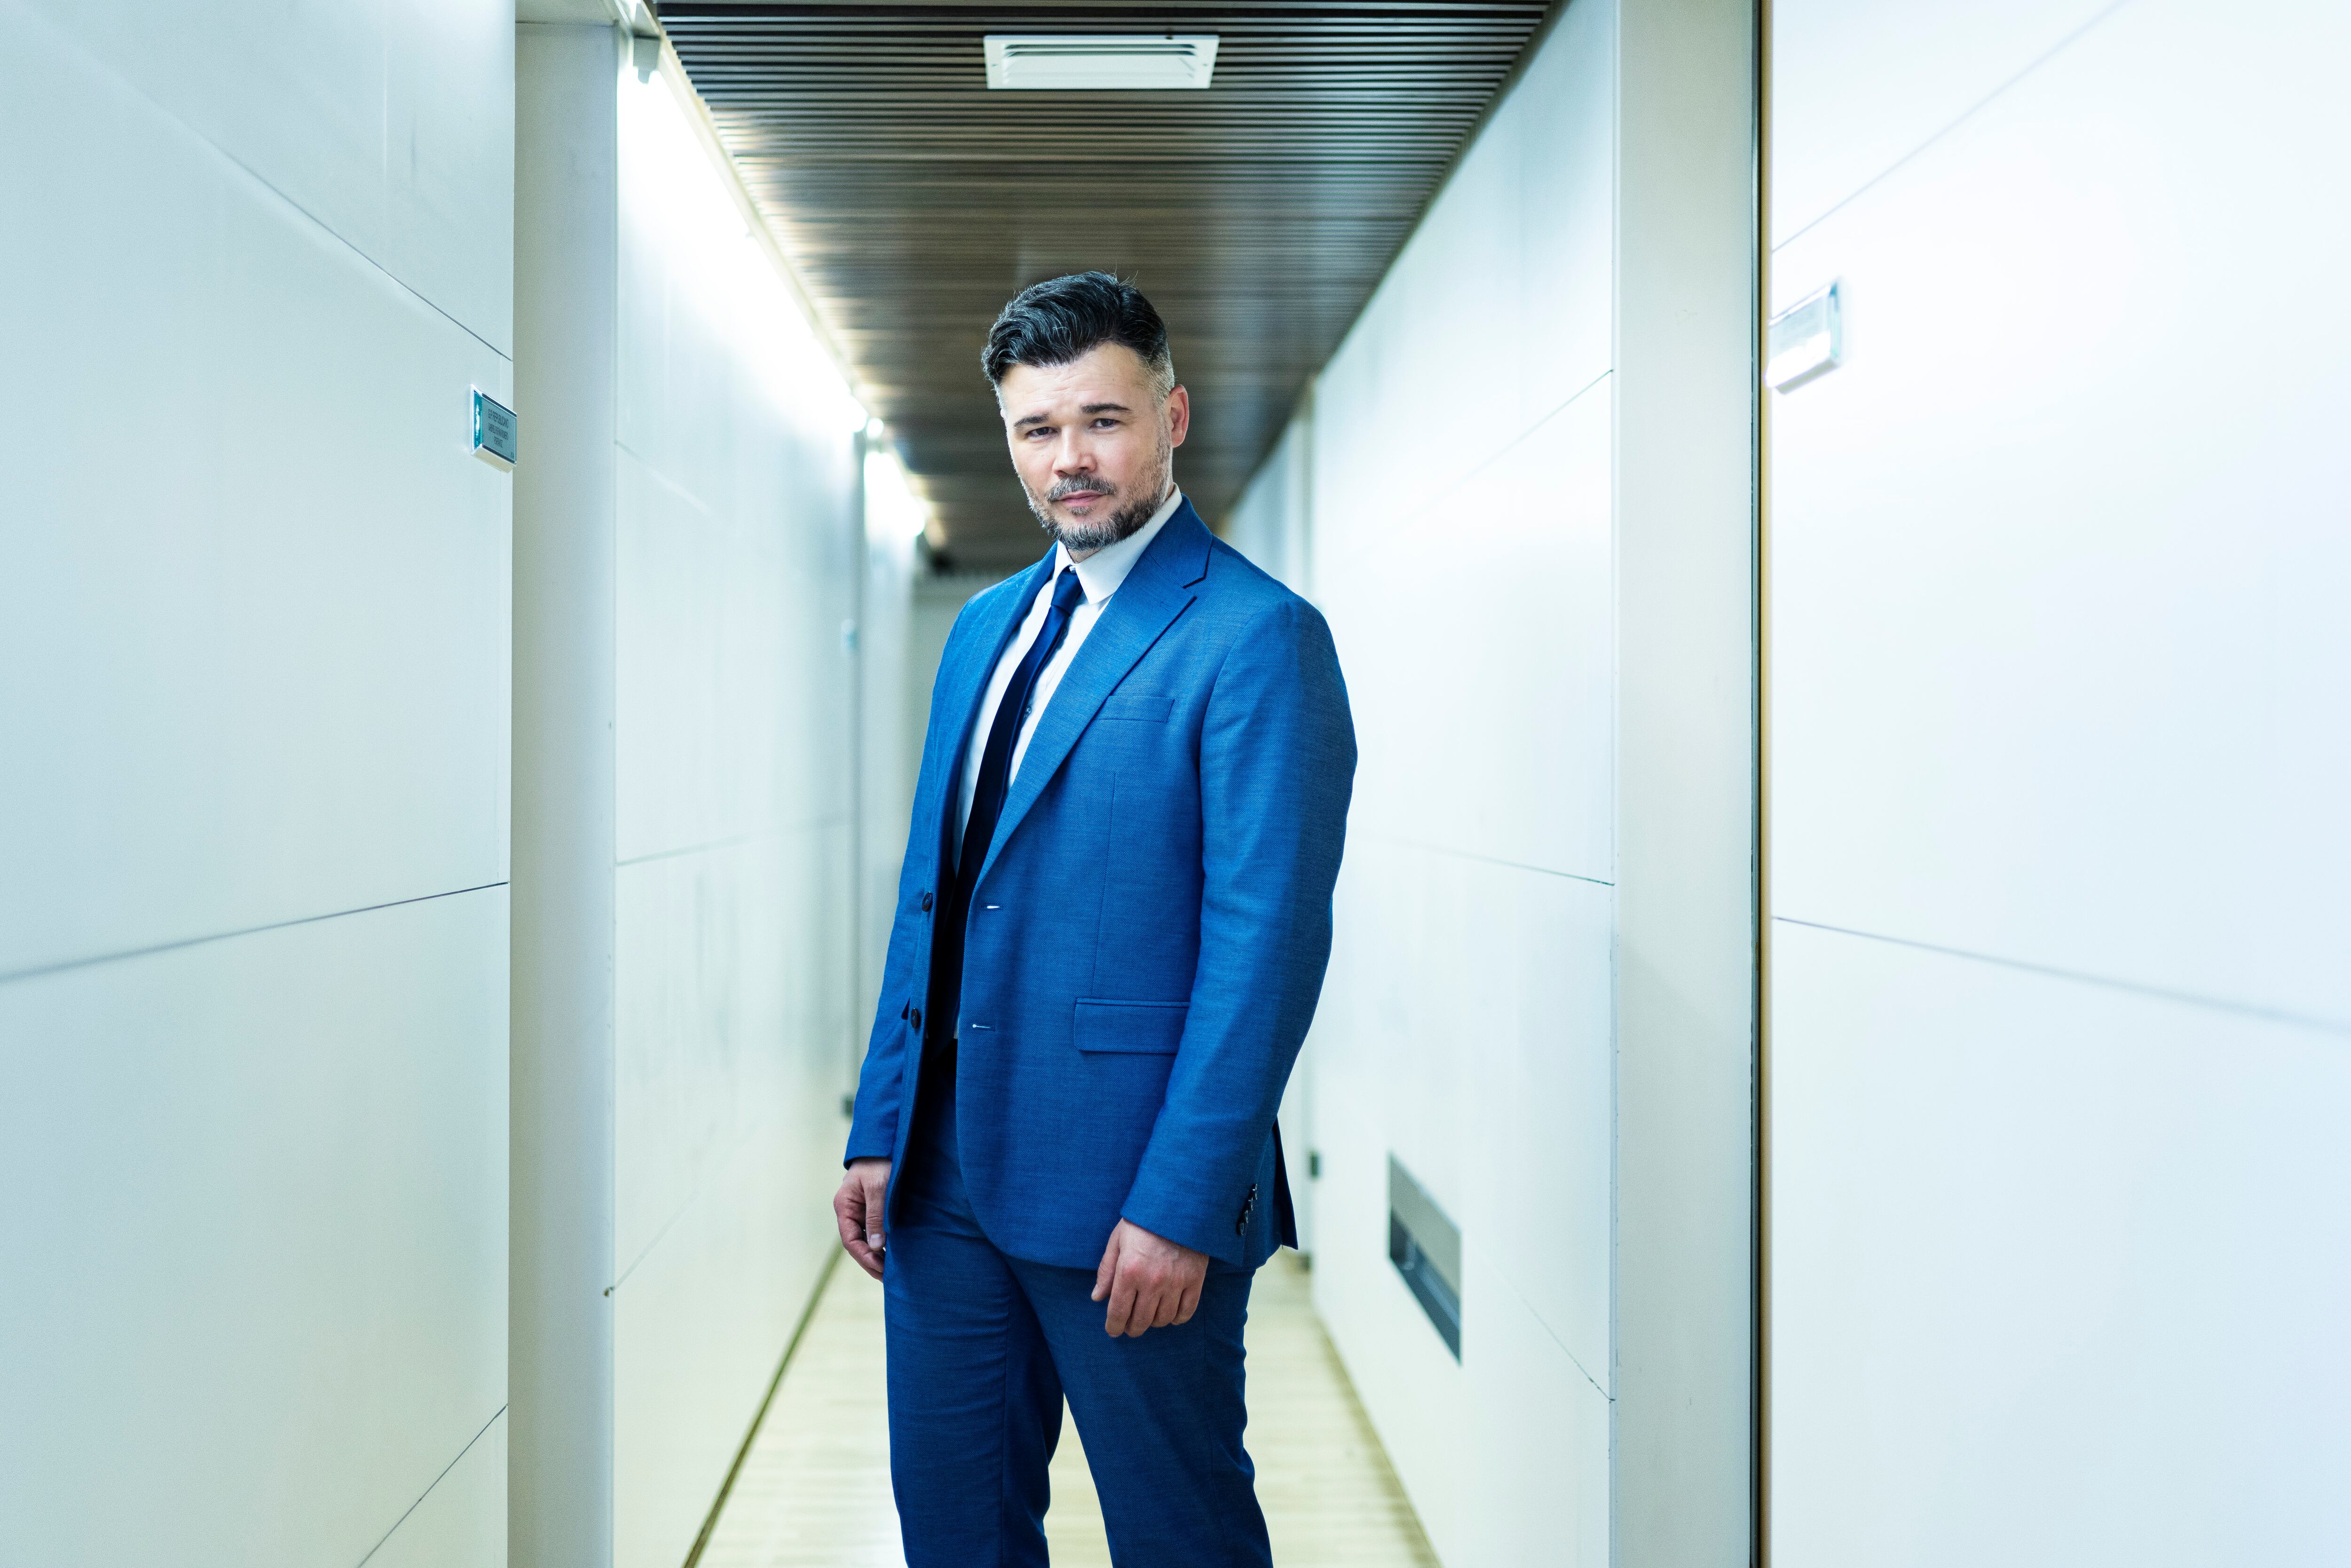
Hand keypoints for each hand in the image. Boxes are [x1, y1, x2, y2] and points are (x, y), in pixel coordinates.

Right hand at [834, 1158, 891, 1280]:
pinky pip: (874, 1231)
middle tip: (887, 1277)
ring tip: (890, 1271)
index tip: (879, 1267)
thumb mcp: (878, 1188)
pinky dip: (882, 1243)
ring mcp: (859, 1211)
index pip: (850, 1239)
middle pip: (856, 1243)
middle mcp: (849, 1211)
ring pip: (865, 1239)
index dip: (863, 1256)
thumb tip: (876, 1246)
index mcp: (844, 1206)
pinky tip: (892, 1253)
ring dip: (876, 1255)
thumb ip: (876, 1215)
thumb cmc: (879, 1162)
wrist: (884, 1143)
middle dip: (870, 1261)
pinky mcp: (871, 1209)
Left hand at [1091, 1219, 1207, 1337]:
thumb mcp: (1117, 1241)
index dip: (1114, 1326)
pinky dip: (1177, 1319)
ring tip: (1149, 1316)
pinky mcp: (1195, 1280)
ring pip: (1162, 1319)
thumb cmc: (1143, 1221)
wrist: (1178, 1204)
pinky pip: (1186, 1312)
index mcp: (1129, 1271)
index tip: (1113, 1330)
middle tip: (1129, 1327)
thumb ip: (1106, 1271)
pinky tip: (1170, 1315)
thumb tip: (1097, 1297)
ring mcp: (1175, 1282)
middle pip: (1141, 1321)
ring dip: (1153, 1323)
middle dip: (1132, 1328)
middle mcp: (1152, 1282)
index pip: (1119, 1311)